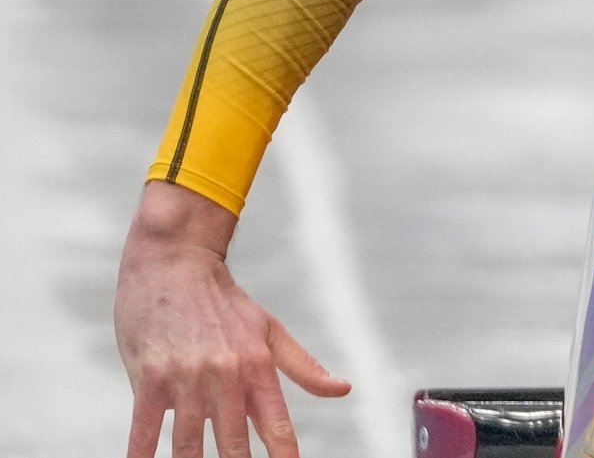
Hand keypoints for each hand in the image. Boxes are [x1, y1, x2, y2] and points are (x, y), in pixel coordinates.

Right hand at [116, 181, 349, 457]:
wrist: (174, 262)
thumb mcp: (269, 330)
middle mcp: (226, 374)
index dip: (284, 454)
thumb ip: (304, 366)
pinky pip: (144, 427)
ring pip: (188, 442)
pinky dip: (142, 453)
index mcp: (258, 365)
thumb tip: (343, 389)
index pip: (276, 424)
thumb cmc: (222, 300)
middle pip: (233, 442)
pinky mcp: (149, 375)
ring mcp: (186, 376)